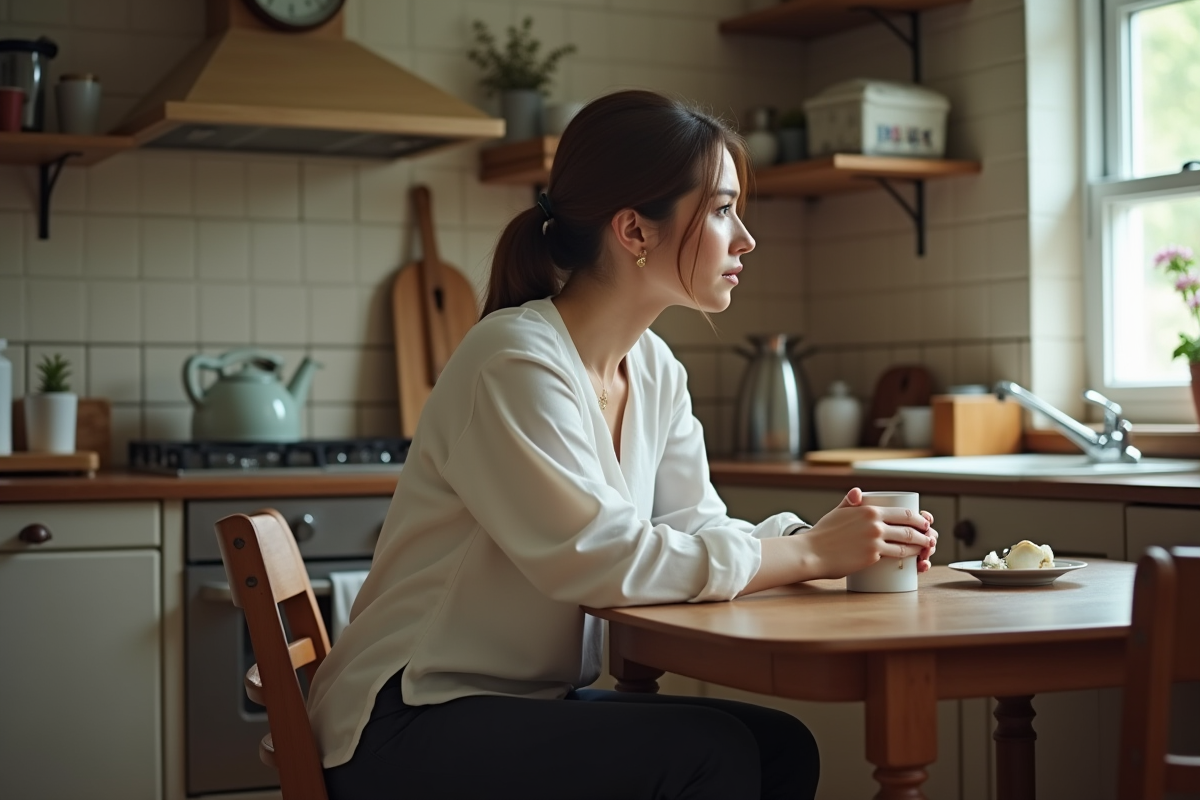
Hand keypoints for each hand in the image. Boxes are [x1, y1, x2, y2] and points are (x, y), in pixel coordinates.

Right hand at [796, 488, 934, 579]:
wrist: (811, 552)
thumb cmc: (822, 533)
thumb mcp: (837, 512)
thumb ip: (849, 502)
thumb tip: (857, 492)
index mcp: (869, 509)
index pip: (903, 512)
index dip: (918, 518)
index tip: (924, 522)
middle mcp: (875, 523)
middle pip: (909, 527)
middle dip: (924, 532)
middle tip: (930, 536)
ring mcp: (874, 540)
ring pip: (907, 542)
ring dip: (921, 545)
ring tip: (926, 548)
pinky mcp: (872, 556)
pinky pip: (897, 556)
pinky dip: (909, 556)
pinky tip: (913, 558)